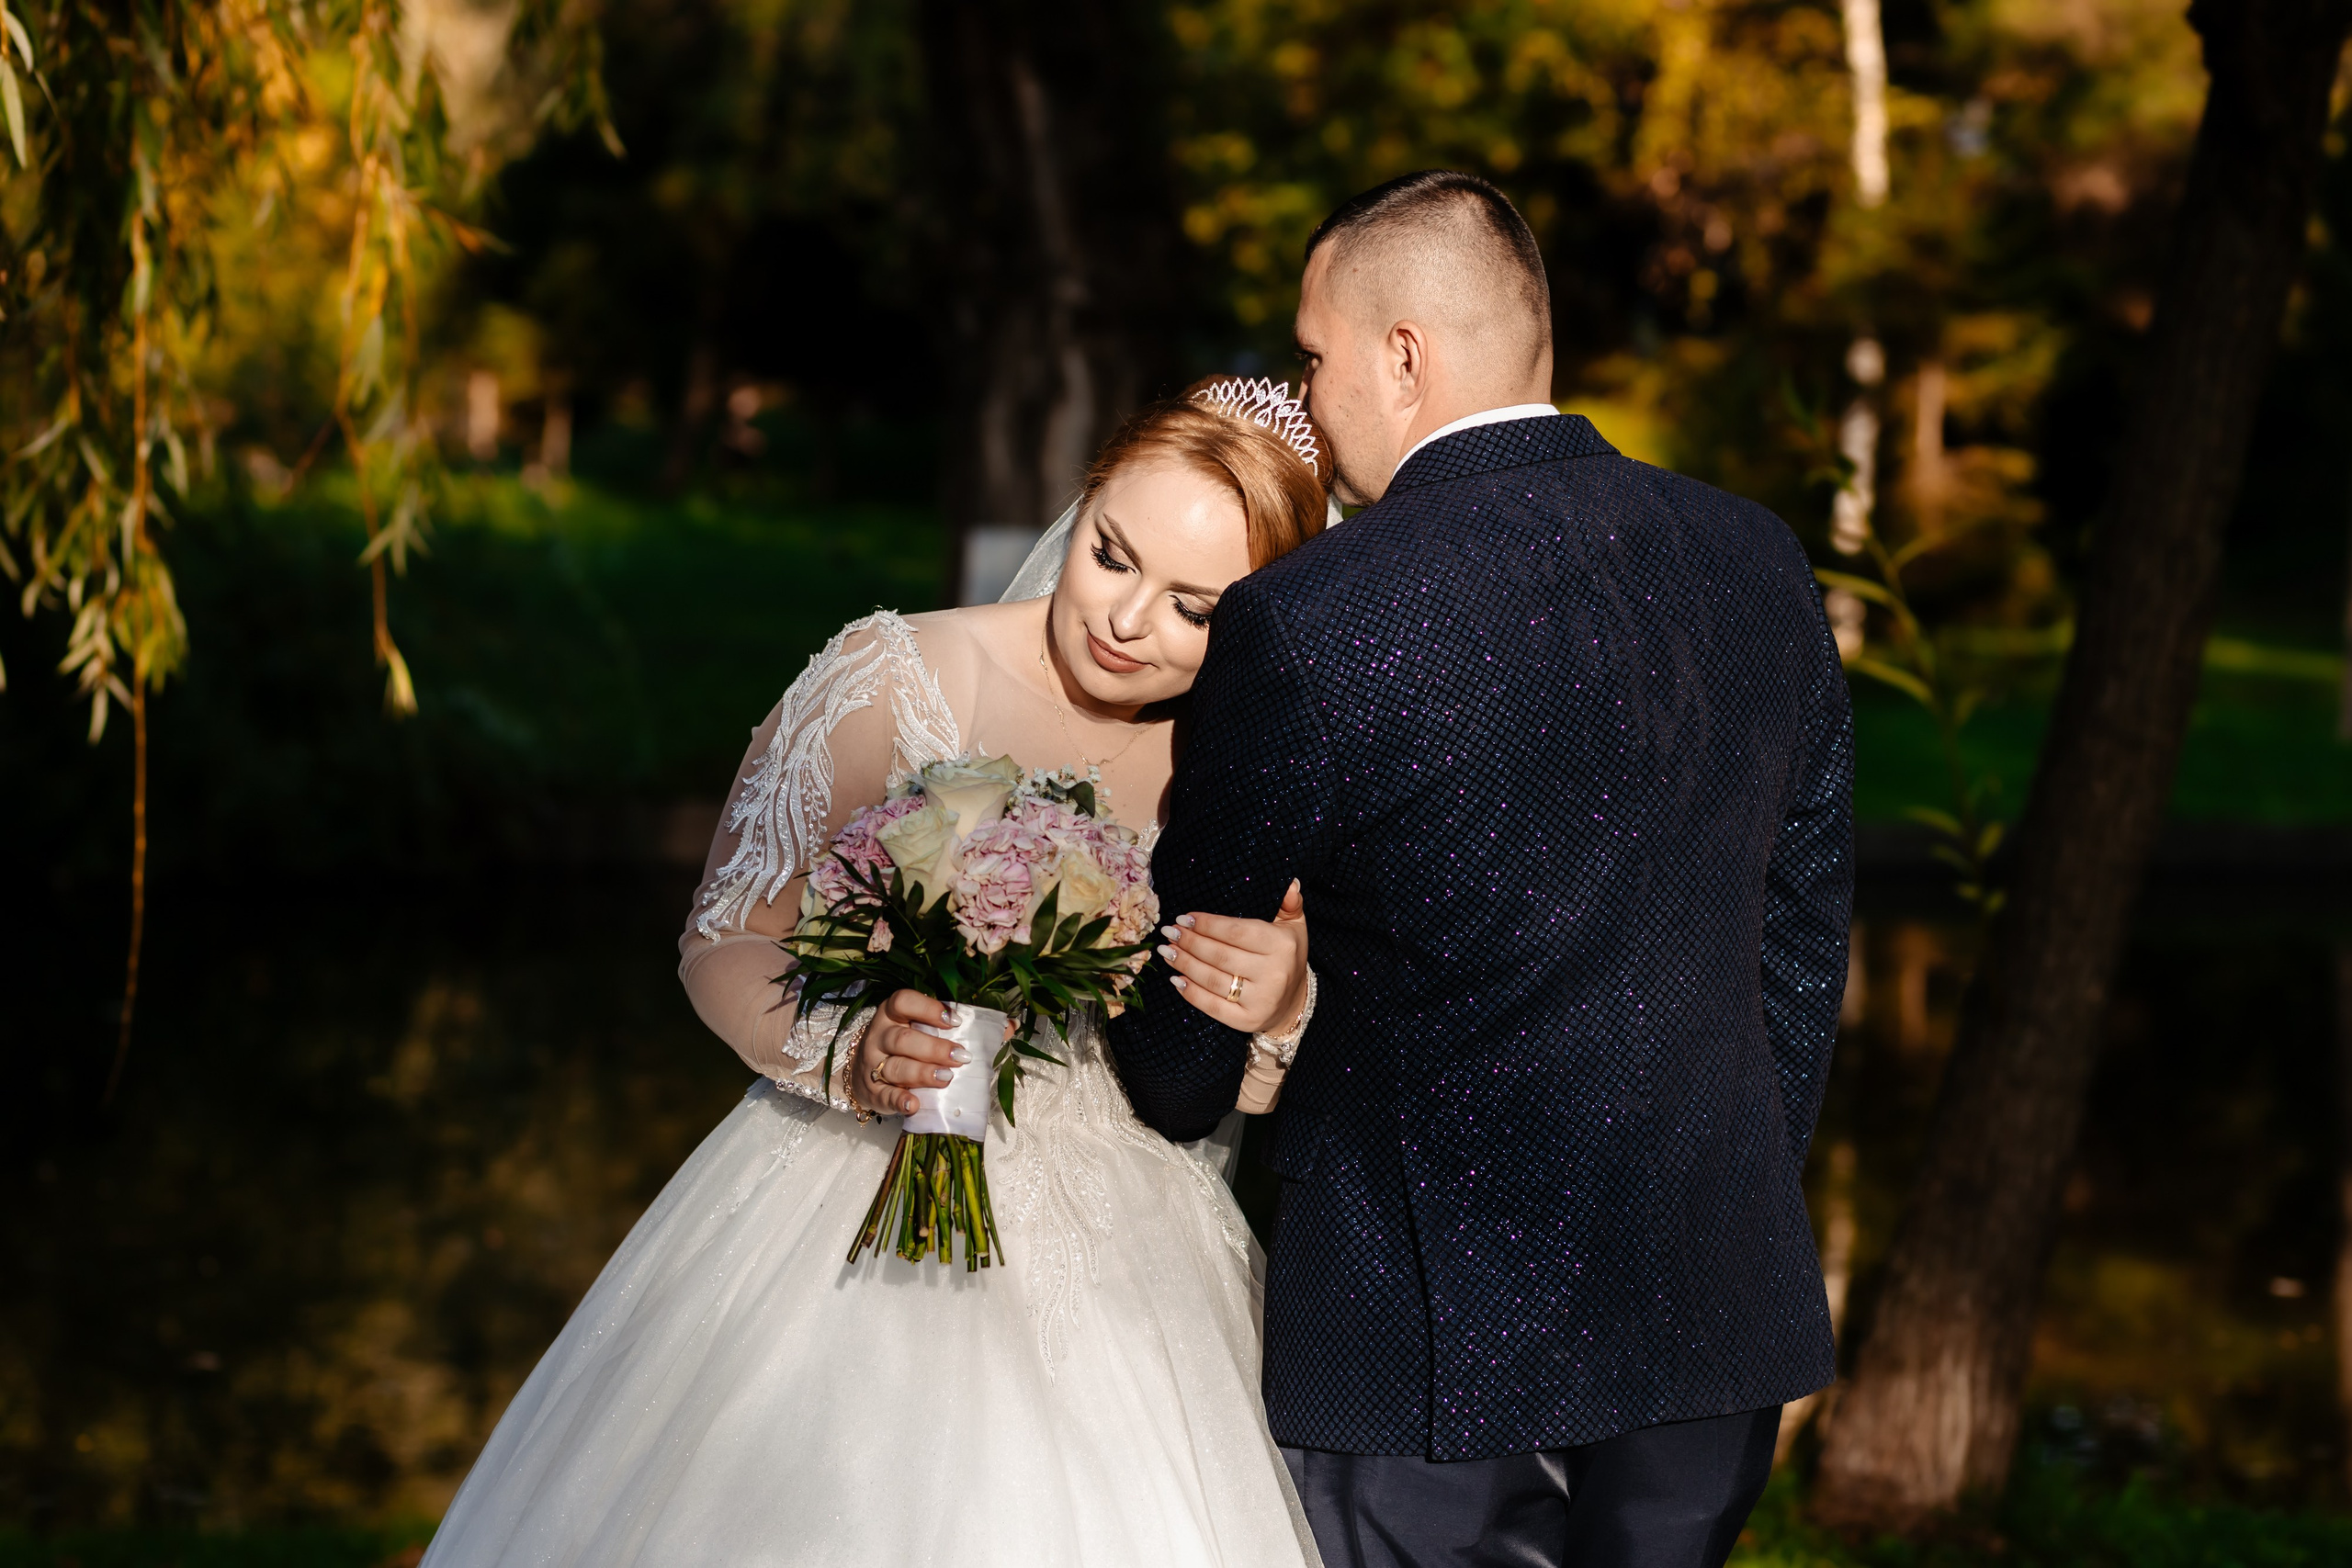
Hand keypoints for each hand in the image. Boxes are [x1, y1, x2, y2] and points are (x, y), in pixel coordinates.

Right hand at [849, 990, 1012, 1116]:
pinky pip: (884, 1096)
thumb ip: (964, 1027)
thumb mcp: (926, 1031)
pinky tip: (914, 1104)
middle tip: (960, 1057)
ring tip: (946, 1078)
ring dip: (922, 1073)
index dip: (928, 1009)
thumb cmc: (906, 1048)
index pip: (903, 1001)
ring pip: (895, 1067)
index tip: (955, 1020)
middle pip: (903, 1038)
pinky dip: (898, 1101)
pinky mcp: (871, 1092)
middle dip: (933, 1048)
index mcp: (893, 1014)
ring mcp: (872, 1064)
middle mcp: (879, 1036)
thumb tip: (1010, 1026)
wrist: (865, 1075)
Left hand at [1159, 880, 1308, 1035]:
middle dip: (1189, 942)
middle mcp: (1273, 973)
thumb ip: (1289, 903)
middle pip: (1219, 955)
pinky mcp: (1247, 1021)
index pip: (1236, 932)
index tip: (1184, 918)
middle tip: (1170, 932)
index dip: (1206, 924)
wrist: (1293, 1004)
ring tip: (1167, 951)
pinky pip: (1212, 1006)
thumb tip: (1289, 884)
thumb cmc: (1287, 958)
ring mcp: (1260, 1000)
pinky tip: (1176, 978)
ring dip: (1184, 963)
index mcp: (1282, 945)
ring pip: (1212, 979)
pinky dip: (1190, 992)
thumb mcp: (1294, 927)